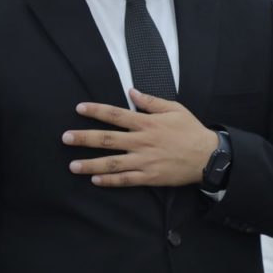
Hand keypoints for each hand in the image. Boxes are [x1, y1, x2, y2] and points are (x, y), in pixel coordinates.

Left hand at [62, 89, 218, 186]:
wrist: (208, 156)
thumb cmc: (191, 130)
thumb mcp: (174, 109)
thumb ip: (151, 101)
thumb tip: (132, 91)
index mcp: (147, 123)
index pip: (116, 115)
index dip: (96, 110)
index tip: (79, 108)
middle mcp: (142, 141)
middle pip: (107, 139)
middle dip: (84, 138)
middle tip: (65, 138)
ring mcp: (144, 160)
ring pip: (112, 163)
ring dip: (91, 164)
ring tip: (72, 165)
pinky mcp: (150, 177)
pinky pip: (126, 180)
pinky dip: (110, 181)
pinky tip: (95, 180)